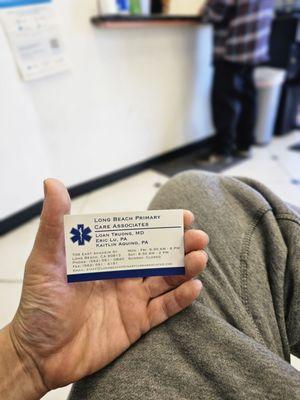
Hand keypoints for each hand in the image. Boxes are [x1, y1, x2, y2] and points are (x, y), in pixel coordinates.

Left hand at [3, 179, 208, 398]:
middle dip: (180, 245)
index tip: (183, 216)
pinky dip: (180, 299)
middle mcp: (122, 274)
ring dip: (185, 268)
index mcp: (106, 257)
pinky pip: (164, 309)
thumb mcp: (45, 260)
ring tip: (200, 258)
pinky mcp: (136, 323)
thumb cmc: (38, 305)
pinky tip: (195, 287)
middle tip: (199, 237)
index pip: (138, 235)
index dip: (161, 225)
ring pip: (166, 279)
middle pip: (158, 256)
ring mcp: (131, 299)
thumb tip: (52, 183)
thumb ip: (53, 223)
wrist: (38, 354)